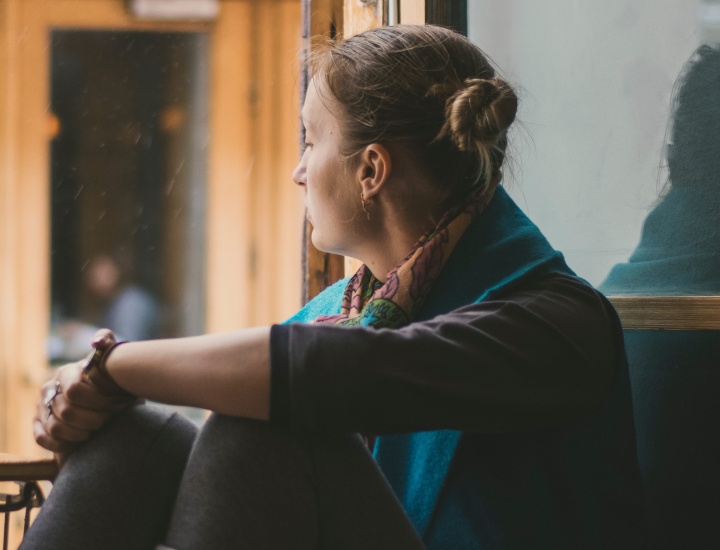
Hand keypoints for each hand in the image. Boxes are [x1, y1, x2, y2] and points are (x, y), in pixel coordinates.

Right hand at [33, 330, 130, 463]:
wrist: (108, 402)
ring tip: (95, 430)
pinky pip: (42, 438)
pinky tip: (78, 442)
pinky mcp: (39, 425)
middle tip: (106, 420)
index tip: (112, 405)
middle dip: (91, 419)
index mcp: (66, 373)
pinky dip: (61, 443)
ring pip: (56, 427)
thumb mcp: (112, 359)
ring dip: (79, 432)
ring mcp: (42, 408)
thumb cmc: (111, 381)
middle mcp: (49, 389)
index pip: (74, 390)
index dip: (95, 401)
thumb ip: (106, 341)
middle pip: (66, 411)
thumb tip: (97, 342)